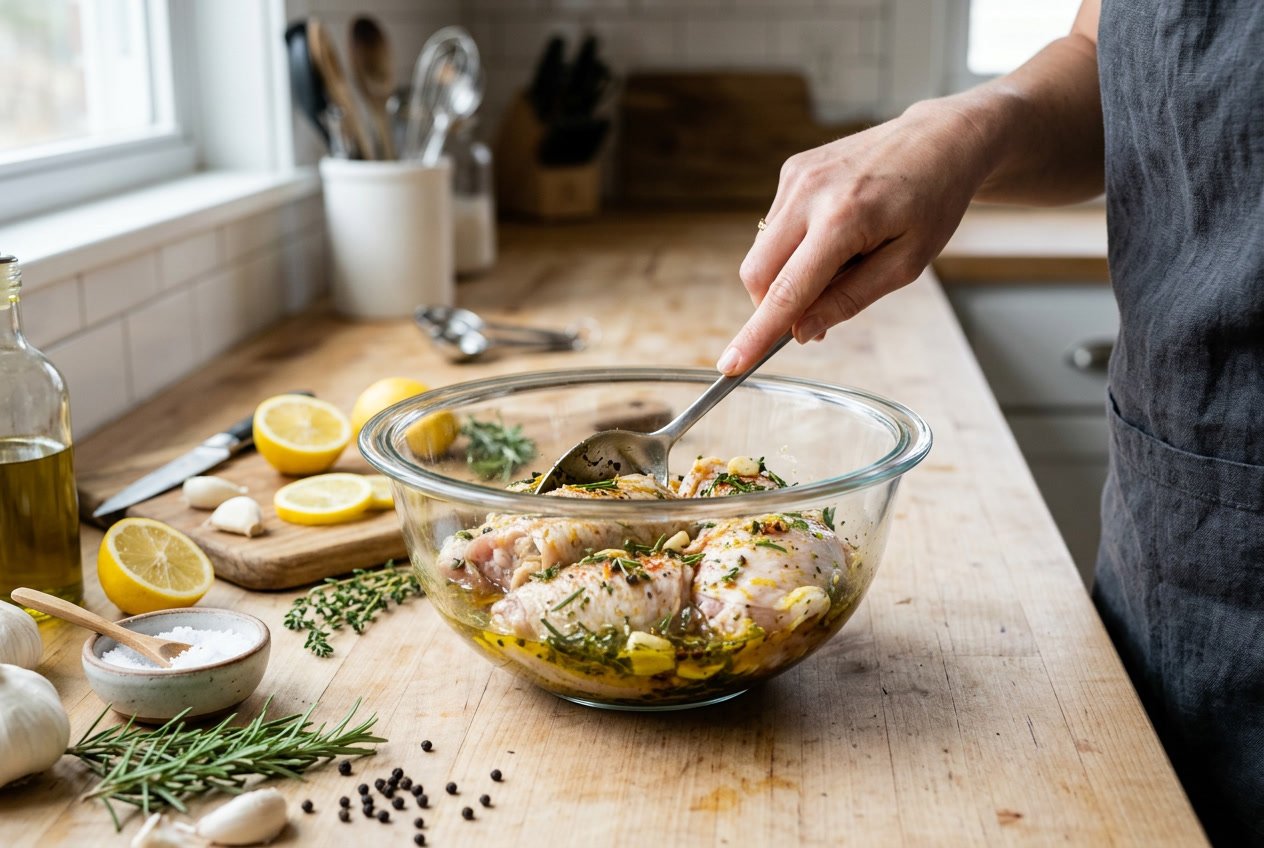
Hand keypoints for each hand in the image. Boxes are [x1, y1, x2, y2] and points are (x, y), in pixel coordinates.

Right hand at [716, 101, 995, 373]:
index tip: (729, 366)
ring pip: (762, 253)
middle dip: (773, 305)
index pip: (786, 291)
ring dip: (788, 274)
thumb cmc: (932, 203)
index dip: (756, 334)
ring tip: (843, 259)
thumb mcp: (906, 264)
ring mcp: (796, 177)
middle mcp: (810, 193)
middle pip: (757, 273)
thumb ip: (850, 299)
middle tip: (815, 314)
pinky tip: (833, 233)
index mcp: (844, 220)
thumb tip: (802, 331)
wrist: (940, 139)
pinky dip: (794, 247)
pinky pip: (774, 227)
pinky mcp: (792, 170)